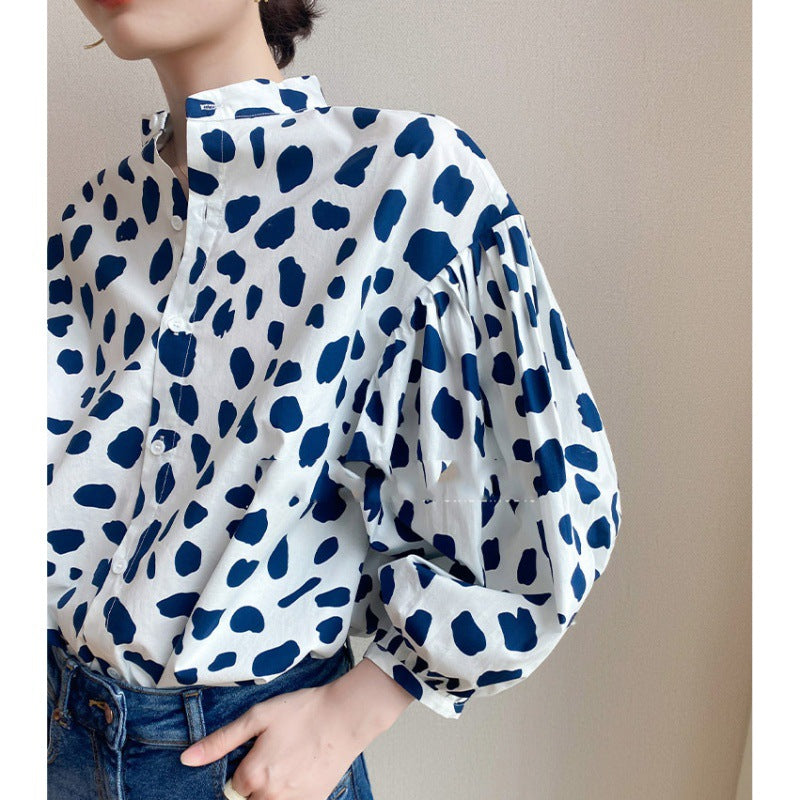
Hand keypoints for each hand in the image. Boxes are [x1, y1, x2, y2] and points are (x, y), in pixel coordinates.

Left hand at [179, 656, 413, 799]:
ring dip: (273, 789)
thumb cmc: (303, 711)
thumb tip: (187, 759)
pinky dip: (292, 791)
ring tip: (289, 760)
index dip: (241, 769)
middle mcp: (270, 797)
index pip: (231, 789)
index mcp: (253, 777)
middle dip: (255, 782)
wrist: (346, 716)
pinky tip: (303, 768)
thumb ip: (221, 741)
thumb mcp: (258, 716)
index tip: (255, 753)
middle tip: (274, 754)